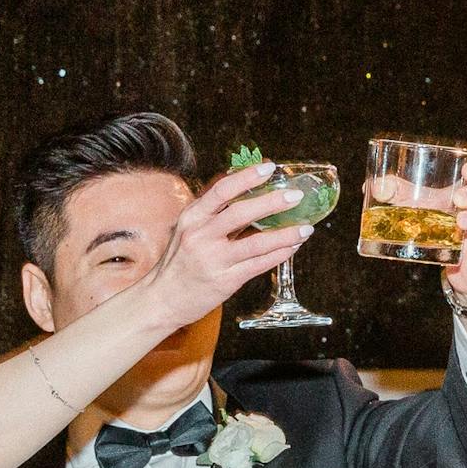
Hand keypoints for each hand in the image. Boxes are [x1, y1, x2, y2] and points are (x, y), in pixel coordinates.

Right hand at [143, 164, 306, 321]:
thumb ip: (213, 213)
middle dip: (272, 202)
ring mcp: (213, 259)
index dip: (247, 177)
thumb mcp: (188, 230)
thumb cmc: (179, 262)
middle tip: (295, 196)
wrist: (161, 299)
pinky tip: (292, 247)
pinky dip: (278, 255)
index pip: (221, 190)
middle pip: (241, 212)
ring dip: (284, 234)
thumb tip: (246, 187)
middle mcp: (200, 236)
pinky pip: (258, 265)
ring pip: (255, 243)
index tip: (269, 168)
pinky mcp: (224, 281)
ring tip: (305, 228)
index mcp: (192, 217)